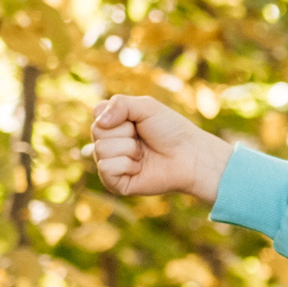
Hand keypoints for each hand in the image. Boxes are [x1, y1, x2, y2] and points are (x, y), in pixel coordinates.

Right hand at [91, 94, 232, 204]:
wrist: (190, 156)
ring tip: (143, 153)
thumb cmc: (171, 131)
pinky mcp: (114, 182)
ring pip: (101, 149)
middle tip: (143, 139)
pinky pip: (106, 168)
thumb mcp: (147, 107)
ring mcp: (110, 163)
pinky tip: (139, 167)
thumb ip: (119, 104)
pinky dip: (126, 165)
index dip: (119, 115)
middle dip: (126, 132)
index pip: (97, 114)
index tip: (137, 121)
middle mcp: (108, 143)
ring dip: (129, 148)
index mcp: (112, 124)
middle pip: (97, 131)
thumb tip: (100, 122)